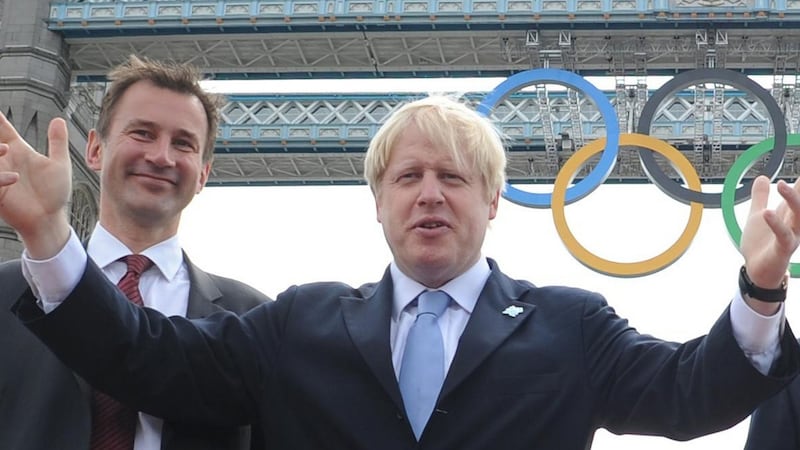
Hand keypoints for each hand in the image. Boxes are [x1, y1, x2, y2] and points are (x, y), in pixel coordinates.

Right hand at [0, 112, 71, 257]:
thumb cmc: (54, 193)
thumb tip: (58, 120)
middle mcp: (5, 160)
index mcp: (18, 150)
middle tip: (3, 141)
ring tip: (4, 148)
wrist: (50, 218)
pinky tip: (14, 178)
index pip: (3, 129)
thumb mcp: (59, 164)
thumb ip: (57, 142)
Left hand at [739, 175, 799, 310]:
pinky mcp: (783, 248)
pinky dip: (776, 223)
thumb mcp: (757, 215)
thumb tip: (763, 177)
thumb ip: (760, 197)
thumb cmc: (761, 244)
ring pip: (799, 215)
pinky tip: (767, 212)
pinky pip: (783, 235)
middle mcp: (795, 222)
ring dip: (792, 200)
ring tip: (782, 185)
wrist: (756, 271)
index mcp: (789, 213)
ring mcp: (792, 235)